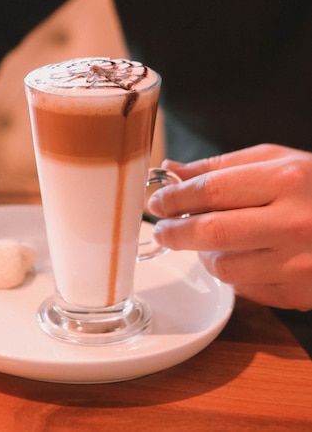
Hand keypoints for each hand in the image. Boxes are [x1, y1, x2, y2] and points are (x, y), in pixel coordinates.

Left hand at [149, 143, 311, 309]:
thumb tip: (171, 172)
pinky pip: (245, 289)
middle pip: (211, 233)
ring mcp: (300, 263)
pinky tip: (243, 256)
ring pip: (223, 268)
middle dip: (175, 232)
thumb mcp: (275, 161)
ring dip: (204, 255)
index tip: (157, 201)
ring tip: (209, 240)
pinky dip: (233, 273)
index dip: (175, 197)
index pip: (211, 190)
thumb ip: (220, 167)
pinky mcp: (300, 294)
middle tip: (161, 228)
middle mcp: (294, 223)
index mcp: (287, 180)